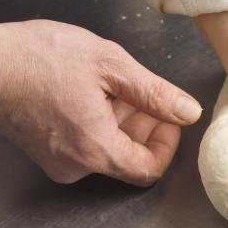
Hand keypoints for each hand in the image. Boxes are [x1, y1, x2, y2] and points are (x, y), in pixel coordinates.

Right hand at [0, 20, 201, 185]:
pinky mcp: (48, 152)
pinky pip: (88, 145)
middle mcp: (76, 165)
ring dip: (125, 122)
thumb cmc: (39, 58)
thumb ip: (154, 93)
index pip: (150, 169)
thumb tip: (188, 112)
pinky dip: (103, 123)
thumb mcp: (109, 66)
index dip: (167, 144)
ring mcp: (59, 161)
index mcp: (95, 149)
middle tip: (146, 95)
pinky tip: (98, 94)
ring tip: (120, 88)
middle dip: (147, 127)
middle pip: (131, 158)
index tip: (169, 119)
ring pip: (110, 150)